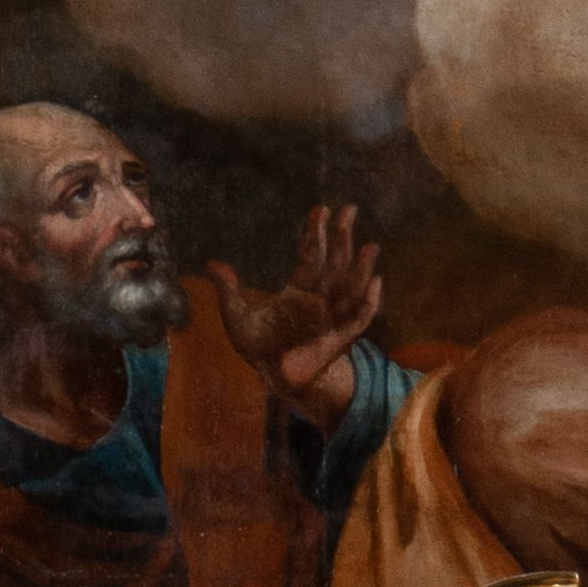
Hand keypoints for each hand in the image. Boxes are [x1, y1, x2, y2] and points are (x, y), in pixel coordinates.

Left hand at [214, 202, 385, 417]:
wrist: (272, 377)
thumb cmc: (259, 346)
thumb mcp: (237, 319)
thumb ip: (228, 292)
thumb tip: (212, 265)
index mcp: (298, 289)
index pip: (311, 255)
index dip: (316, 233)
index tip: (321, 209)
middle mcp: (319, 297)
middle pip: (335, 262)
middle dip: (343, 236)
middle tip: (350, 209)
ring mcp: (331, 315)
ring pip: (350, 286)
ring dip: (360, 267)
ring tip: (370, 246)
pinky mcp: (340, 336)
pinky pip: (359, 317)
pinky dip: (369, 302)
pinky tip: (375, 283)